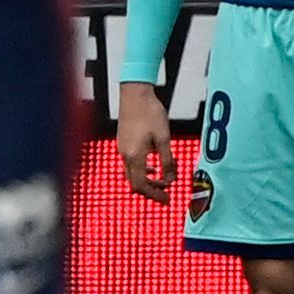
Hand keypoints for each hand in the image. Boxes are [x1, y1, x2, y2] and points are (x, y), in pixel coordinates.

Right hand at [114, 81, 174, 200]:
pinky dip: (142, 169)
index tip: (166, 199)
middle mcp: (125, 154)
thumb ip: (167, 160)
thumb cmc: (148, 112)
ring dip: (146, 180)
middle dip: (150, 190)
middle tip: (164, 194)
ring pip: (132, 173)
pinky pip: (130, 163)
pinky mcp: (123, 141)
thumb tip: (171, 178)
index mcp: (135, 156)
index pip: (142, 185)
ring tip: (161, 181)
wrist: (134, 93)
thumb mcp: (164, 138)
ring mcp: (122, 148)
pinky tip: (152, 166)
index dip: (155, 194)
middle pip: (135, 182)